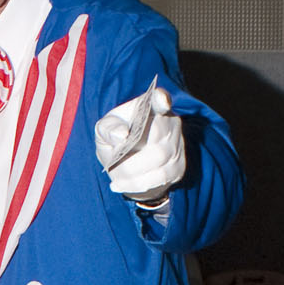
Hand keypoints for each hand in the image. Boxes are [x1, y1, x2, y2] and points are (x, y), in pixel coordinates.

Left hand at [94, 85, 184, 205]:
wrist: (127, 161)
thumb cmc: (116, 138)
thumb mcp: (105, 129)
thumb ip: (108, 128)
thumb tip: (121, 135)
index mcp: (150, 107)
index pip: (160, 99)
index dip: (162, 99)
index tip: (161, 100)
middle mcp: (170, 122)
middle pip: (157, 143)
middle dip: (131, 161)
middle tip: (112, 166)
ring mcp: (178, 144)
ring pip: (159, 163)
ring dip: (132, 175)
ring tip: (115, 178)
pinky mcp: (178, 166)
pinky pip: (160, 178)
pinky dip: (137, 184)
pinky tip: (122, 184)